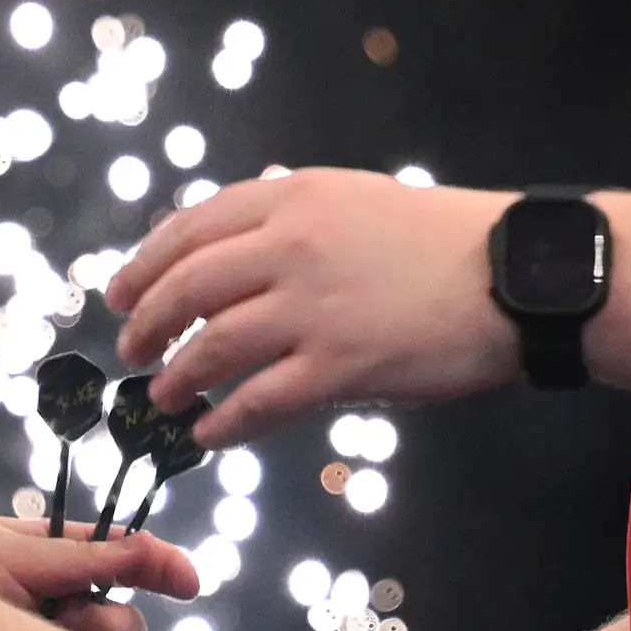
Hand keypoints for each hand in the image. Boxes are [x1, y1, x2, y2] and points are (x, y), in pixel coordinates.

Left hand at [0, 516, 198, 630]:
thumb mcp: (4, 558)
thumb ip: (75, 560)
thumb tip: (139, 550)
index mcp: (46, 559)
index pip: (121, 558)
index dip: (160, 566)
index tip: (191, 585)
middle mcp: (51, 604)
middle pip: (120, 621)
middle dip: (105, 625)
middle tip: (61, 622)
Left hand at [103, 168, 519, 445]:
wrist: (512, 275)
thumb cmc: (438, 240)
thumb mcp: (352, 201)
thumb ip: (288, 219)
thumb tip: (227, 249)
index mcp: (291, 198)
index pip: (190, 228)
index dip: (143, 264)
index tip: (119, 293)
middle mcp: (291, 245)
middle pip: (186, 286)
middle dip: (145, 322)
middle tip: (131, 348)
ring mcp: (314, 307)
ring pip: (212, 346)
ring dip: (175, 376)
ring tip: (162, 395)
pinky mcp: (341, 364)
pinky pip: (259, 400)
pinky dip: (223, 421)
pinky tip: (208, 432)